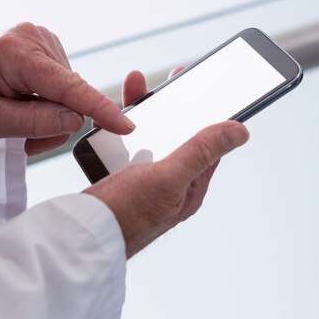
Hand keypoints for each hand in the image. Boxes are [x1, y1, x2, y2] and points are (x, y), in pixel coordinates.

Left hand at [0, 23, 134, 154]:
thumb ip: (33, 122)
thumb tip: (75, 119)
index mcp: (16, 53)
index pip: (68, 86)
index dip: (99, 109)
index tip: (125, 126)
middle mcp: (34, 38)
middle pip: (70, 94)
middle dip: (53, 121)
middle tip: (22, 134)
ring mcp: (42, 38)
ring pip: (69, 91)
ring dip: (50, 112)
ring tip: (19, 115)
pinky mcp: (46, 45)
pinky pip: (63, 83)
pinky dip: (50, 100)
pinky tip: (27, 101)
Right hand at [84, 69, 248, 257]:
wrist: (79, 236)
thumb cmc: (125, 215)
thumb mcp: (168, 177)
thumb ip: (200, 152)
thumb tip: (239, 132)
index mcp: (189, 187)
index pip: (207, 145)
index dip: (207, 115)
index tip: (203, 88)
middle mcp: (170, 184)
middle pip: (176, 136)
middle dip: (171, 108)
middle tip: (168, 82)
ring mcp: (144, 182)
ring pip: (149, 138)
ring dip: (143, 114)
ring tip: (134, 91)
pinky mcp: (120, 180)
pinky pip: (127, 147)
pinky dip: (121, 130)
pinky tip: (115, 119)